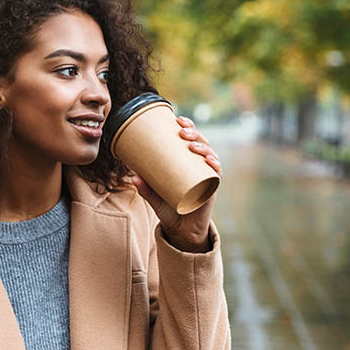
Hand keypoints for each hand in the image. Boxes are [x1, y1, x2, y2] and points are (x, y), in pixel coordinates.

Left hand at [130, 116, 221, 252]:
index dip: (188, 127)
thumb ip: (145, 188)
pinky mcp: (211, 189)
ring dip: (203, 146)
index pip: (190, 139)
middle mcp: (199, 167)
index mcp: (187, 162)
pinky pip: (216, 174)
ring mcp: (206, 177)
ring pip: (210, 155)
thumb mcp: (154, 197)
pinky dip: (215, 165)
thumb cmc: (169, 208)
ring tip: (191, 144)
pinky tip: (211, 160)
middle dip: (194, 133)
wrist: (181, 230)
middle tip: (182, 131)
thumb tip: (133, 176)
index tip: (178, 120)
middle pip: (201, 143)